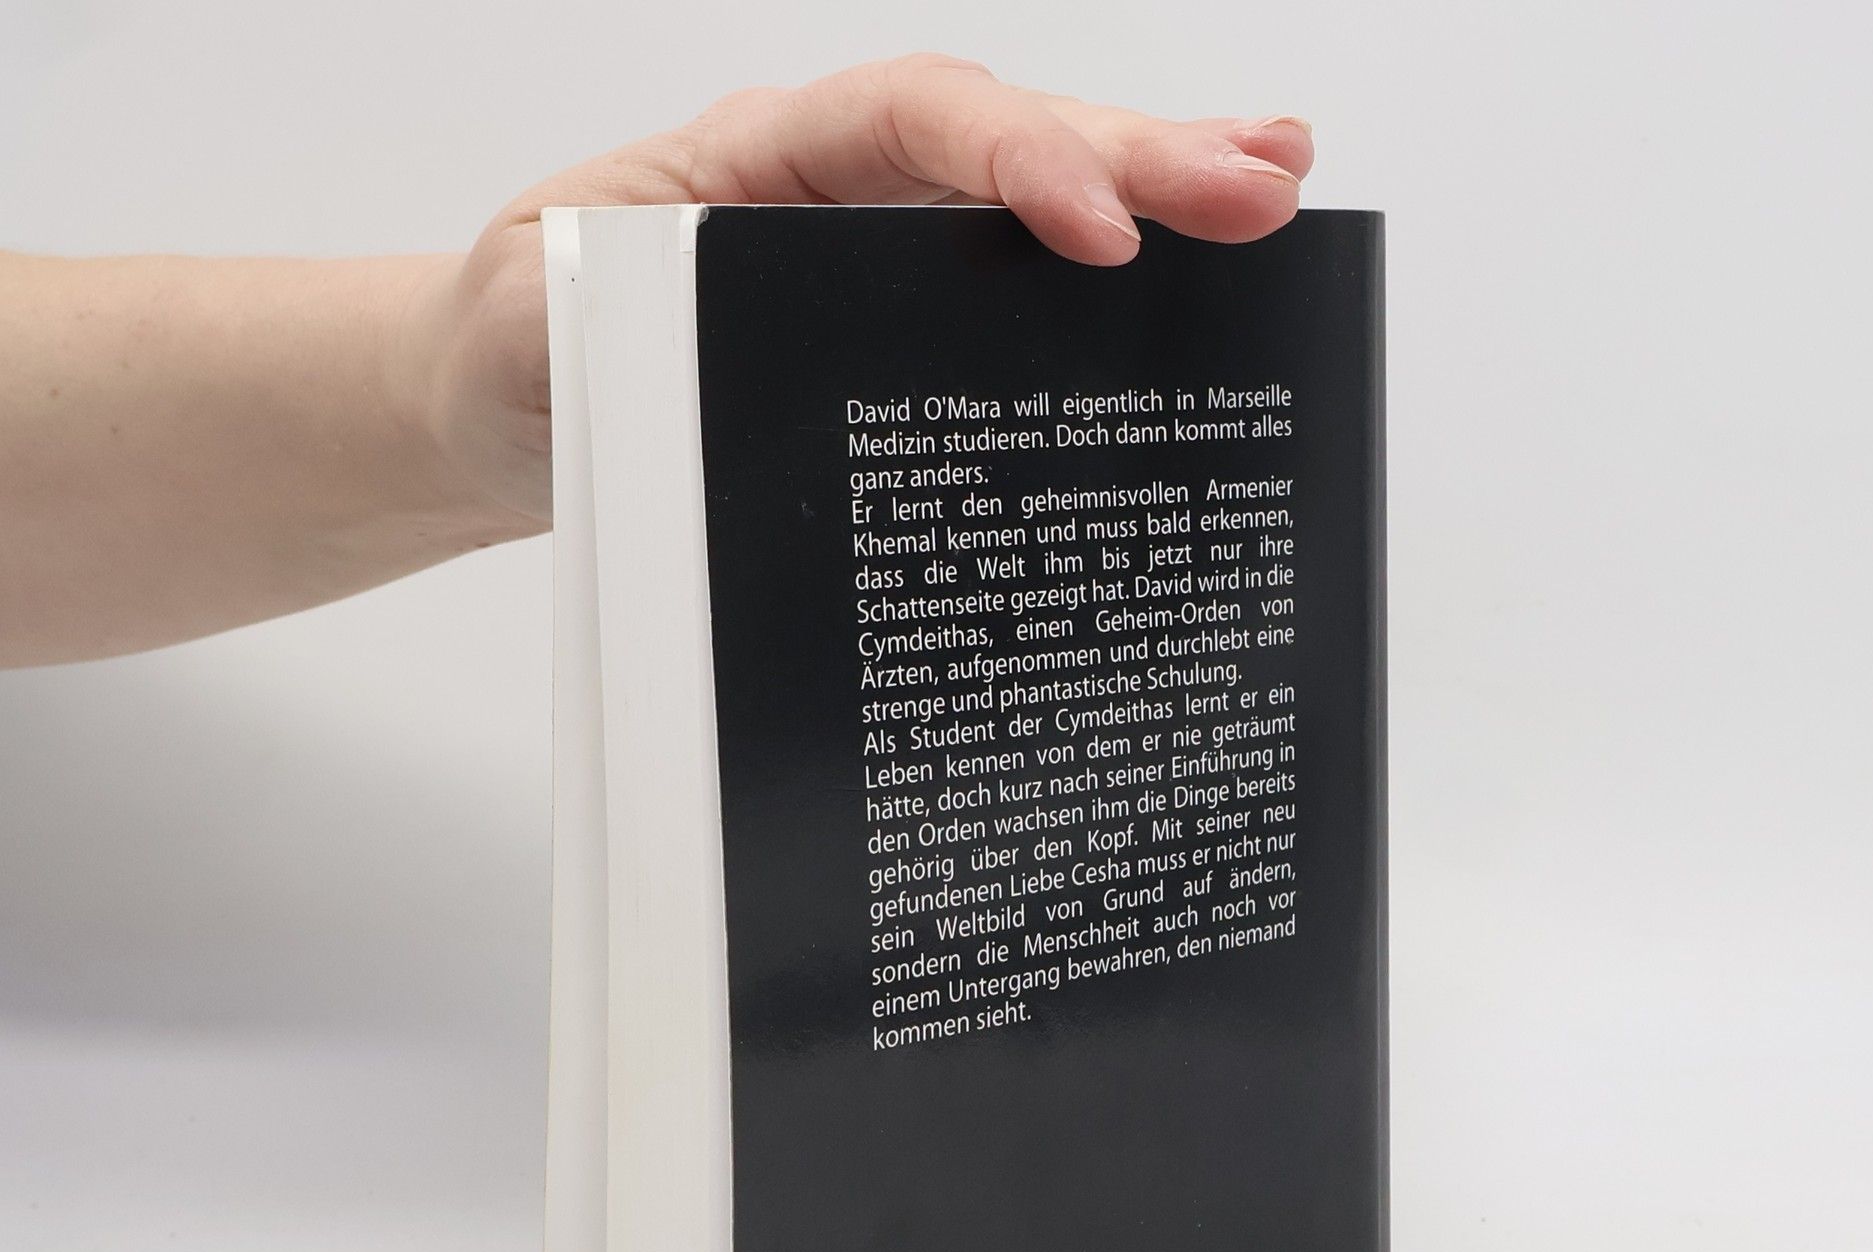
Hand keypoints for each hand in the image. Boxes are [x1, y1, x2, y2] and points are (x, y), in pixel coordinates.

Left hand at [406, 54, 1314, 526]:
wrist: (504, 414)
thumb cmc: (514, 352)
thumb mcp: (525, 318)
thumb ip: (598, 303)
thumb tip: (700, 317)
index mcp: (758, 161)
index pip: (911, 124)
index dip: (1015, 161)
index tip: (1098, 233)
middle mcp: (838, 194)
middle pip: (1008, 145)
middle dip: (1140, 157)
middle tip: (1264, 187)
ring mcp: (876, 265)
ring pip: (1031, 209)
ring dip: (1157, 198)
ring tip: (1276, 196)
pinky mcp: (895, 344)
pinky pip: (1010, 302)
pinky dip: (1107, 295)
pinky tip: (1192, 284)